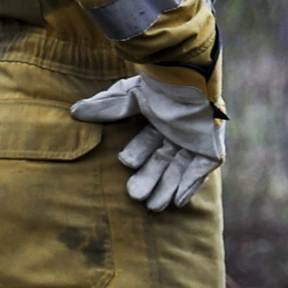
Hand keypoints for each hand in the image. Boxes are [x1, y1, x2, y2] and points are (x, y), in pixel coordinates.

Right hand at [67, 72, 225, 211]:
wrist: (191, 81)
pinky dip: (189, 185)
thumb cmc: (162, 85)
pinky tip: (178, 201)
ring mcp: (197, 140)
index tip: (126, 163)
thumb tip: (75, 112)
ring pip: (179, 170)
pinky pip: (201, 171)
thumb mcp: (130, 96)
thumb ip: (106, 107)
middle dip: (150, 179)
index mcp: (162, 119)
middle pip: (162, 161)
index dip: (138, 154)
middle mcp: (179, 132)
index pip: (148, 142)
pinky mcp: (212, 148)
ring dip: (167, 188)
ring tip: (154, 206)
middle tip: (135, 196)